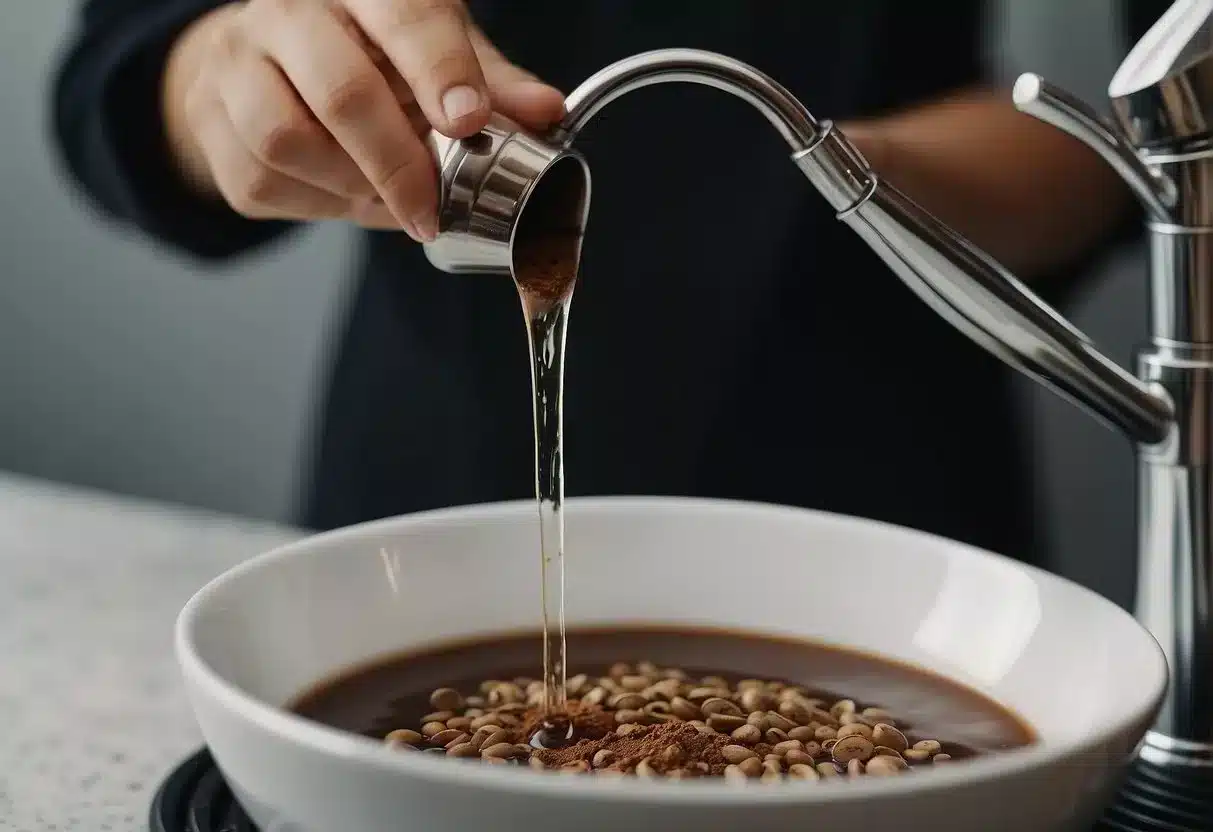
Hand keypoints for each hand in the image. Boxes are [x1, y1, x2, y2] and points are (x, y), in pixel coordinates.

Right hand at [163, 0, 565, 241]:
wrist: (264, 64)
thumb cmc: (365, 54)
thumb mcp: (434, 53)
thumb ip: (489, 84)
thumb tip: (544, 112)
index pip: (404, 14)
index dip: (439, 69)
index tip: (467, 120)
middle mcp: (288, 12)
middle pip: (341, 89)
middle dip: (398, 163)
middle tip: (431, 207)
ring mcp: (239, 63)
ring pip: (287, 139)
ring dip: (350, 186)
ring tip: (386, 197)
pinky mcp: (213, 119)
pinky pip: (262, 177)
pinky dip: (316, 203)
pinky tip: (343, 192)